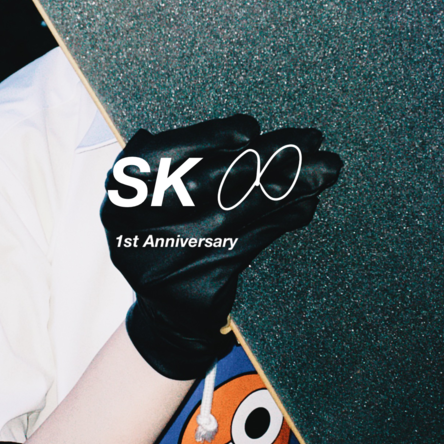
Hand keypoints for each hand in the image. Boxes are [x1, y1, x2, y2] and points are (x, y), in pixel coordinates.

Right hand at [100, 115, 341, 379]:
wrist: (167, 314)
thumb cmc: (168, 237)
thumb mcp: (161, 198)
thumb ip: (188, 166)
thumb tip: (254, 136)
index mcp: (120, 194)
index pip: (159, 156)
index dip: (205, 139)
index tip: (249, 129)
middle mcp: (133, 226)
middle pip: (204, 181)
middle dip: (262, 156)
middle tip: (307, 139)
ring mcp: (162, 260)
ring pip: (233, 212)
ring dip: (284, 186)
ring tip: (323, 167)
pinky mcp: (194, 287)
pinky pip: (249, 245)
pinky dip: (279, 221)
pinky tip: (306, 204)